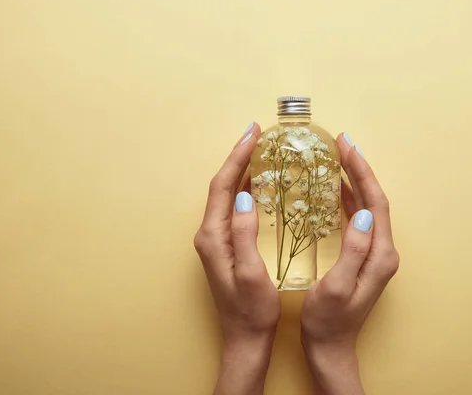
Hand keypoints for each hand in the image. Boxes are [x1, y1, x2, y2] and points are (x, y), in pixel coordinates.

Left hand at [194, 123, 279, 394]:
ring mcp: (216, 239)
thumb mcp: (251, 273)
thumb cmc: (252, 310)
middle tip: (257, 134)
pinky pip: (234, 207)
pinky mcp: (226, 245)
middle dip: (238, 157)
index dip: (237, 158)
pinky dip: (246, 189)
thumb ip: (244, 234)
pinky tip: (260, 183)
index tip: (252, 135)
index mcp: (213, 237)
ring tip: (260, 151)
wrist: (245, 337)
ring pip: (227, 195)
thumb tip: (246, 197)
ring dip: (241, 170)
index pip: (223, 187)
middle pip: (222, 186)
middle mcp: (210, 234)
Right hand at [301, 133, 399, 394]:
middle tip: (341, 144)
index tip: (346, 148)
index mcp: (380, 255)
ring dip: (356, 181)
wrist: (331, 347)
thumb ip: (354, 250)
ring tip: (339, 159)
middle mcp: (382, 251)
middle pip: (375, 200)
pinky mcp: (364, 257)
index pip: (376, 202)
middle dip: (360, 169)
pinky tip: (338, 191)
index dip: (362, 172)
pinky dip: (350, 200)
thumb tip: (363, 214)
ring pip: (369, 207)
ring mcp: (375, 254)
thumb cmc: (329, 321)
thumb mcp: (338, 286)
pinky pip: (360, 219)